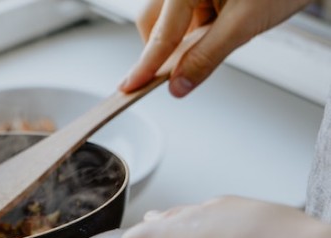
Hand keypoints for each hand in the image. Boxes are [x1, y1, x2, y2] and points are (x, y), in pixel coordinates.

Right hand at [121, 0, 312, 96]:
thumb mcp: (244, 24)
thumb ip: (206, 57)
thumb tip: (179, 84)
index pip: (161, 34)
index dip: (145, 66)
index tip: (129, 87)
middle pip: (154, 23)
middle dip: (165, 49)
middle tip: (179, 70)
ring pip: (170, 20)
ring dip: (185, 38)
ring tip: (222, 33)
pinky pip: (186, 14)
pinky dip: (198, 28)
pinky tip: (222, 25)